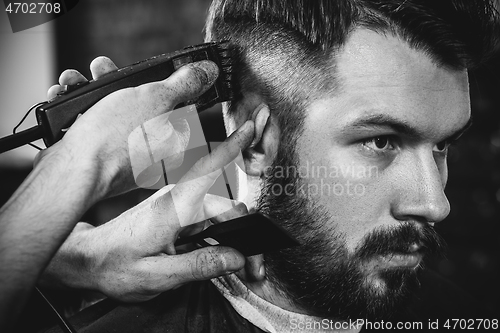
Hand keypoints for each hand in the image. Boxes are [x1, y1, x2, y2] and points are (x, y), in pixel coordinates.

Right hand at [39, 56, 218, 200]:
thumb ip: (184, 83)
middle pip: (141, 107)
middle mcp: (151, 154)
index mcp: (175, 144)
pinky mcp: (96, 158)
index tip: (144, 76)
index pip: (177, 108)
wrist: (72, 171)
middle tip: (102, 70)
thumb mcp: (157, 98)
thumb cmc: (117, 138)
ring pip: (112, 114)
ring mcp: (122, 158)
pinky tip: (65, 100)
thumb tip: (210, 71)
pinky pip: (93, 128)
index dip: (159, 86)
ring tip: (77, 82)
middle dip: (116, 83)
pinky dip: (79, 110)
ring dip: (92, 92)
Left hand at [42, 120, 254, 301]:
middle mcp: (177, 200)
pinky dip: (216, 240)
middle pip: (225, 210)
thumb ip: (199, 265)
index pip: (208, 170)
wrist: (88, 260)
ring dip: (230, 241)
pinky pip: (206, 223)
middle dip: (243, 238)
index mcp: (172, 208)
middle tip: (252, 270)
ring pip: (217, 218)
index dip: (231, 148)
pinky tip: (214, 257)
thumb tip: (235, 256)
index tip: (249, 128)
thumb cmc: (112, 265)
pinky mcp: (175, 214)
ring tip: (235, 268)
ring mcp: (177, 206)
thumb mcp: (157, 275)